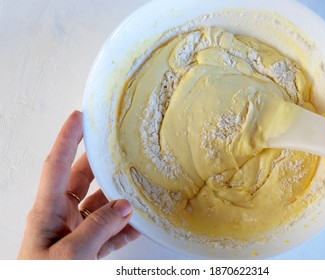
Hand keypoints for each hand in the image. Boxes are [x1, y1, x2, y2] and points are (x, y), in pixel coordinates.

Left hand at [18, 111, 139, 258]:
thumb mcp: (70, 256)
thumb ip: (99, 228)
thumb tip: (125, 206)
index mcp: (47, 211)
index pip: (55, 166)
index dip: (67, 139)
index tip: (79, 116)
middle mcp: (62, 216)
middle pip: (83, 179)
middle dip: (101, 163)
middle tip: (119, 145)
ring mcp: (78, 230)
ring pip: (103, 204)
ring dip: (122, 198)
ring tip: (142, 185)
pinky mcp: (91, 246)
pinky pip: (112, 229)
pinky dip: (128, 227)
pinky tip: (143, 223)